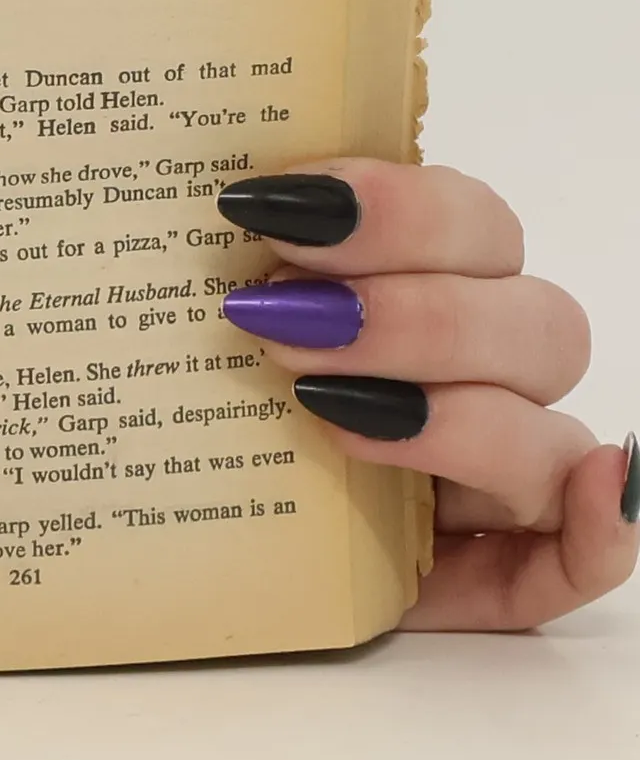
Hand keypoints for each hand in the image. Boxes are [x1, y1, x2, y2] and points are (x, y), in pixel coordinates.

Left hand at [218, 157, 634, 629]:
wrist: (164, 517)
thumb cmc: (183, 390)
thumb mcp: (182, 313)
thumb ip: (212, 249)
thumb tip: (208, 192)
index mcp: (418, 283)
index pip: (467, 220)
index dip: (394, 206)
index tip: (268, 206)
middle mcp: (476, 368)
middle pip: (526, 317)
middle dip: (409, 313)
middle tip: (277, 317)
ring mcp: (495, 471)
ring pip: (544, 427)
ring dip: (447, 414)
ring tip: (320, 406)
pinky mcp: (494, 567)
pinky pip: (582, 556)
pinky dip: (602, 529)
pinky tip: (590, 489)